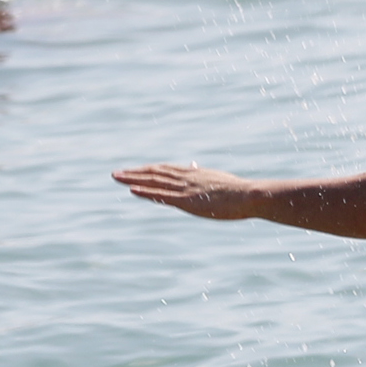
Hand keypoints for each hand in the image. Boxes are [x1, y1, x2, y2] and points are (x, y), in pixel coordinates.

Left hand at [113, 163, 264, 219]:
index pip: (166, 170)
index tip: (134, 171)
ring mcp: (186, 189)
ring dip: (133, 179)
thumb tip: (193, 164)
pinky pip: (162, 196)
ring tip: (116, 177)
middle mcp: (186, 178)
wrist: (249, 195)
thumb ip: (202, 174)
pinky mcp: (187, 201)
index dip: (148, 170)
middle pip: (154, 173)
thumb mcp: (217, 179)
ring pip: (154, 181)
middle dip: (134, 173)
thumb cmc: (239, 192)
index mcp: (194, 174)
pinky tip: (132, 190)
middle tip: (116, 173)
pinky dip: (145, 192)